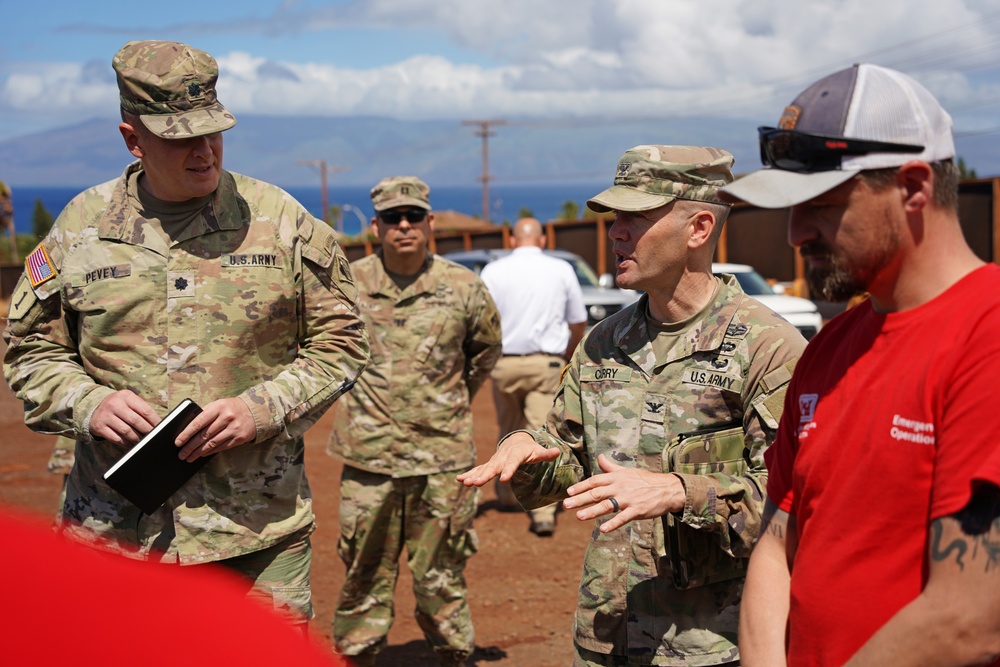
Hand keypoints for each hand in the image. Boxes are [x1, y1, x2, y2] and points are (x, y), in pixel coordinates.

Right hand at [90, 390, 159, 445]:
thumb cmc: (119, 405)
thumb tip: (158, 424)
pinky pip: (116, 438)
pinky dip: (126, 443)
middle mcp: (114, 404)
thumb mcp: (129, 401)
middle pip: (136, 421)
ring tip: (144, 442)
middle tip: (154, 437)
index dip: (155, 421)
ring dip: (137, 439)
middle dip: (147, 431)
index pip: (145, 410)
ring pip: (126, 431)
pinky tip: (132, 445)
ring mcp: (105, 415)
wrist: (95, 407)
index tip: (161, 428)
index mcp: (126, 396)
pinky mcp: (99, 426)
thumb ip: (142, 409)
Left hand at [175, 398, 256, 461]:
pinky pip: (221, 447)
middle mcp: (226, 418)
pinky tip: (202, 454)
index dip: (186, 433)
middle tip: (181, 454)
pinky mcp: (239, 438)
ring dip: (198, 452)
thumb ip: (205, 413)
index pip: (198, 422)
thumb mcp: (218, 405)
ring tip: (189, 457)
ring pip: (212, 443)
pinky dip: (210, 452)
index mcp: (218, 407)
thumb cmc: (231, 408)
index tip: (178, 442)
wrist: (255, 411)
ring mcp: (234, 428)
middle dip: (190, 446)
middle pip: (204, 435)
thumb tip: (187, 428)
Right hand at [457, 431, 559, 486]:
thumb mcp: (539, 452)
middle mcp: (503, 457)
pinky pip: (478, 469)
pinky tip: (460, 480)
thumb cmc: (530, 449)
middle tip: (477, 483)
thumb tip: (558, 452)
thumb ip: (546, 454)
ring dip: (475, 476)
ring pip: (484, 469)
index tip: (504, 480)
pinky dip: (470, 474)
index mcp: (516, 454)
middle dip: (485, 475)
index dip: (509, 470)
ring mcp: (495, 461)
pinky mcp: (490, 465)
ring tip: (466, 483)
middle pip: (494, 467)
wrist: (517, 441)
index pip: (513, 463)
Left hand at [564, 453, 686, 532]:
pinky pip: (623, 518)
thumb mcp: (626, 471)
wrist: (667, 488)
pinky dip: (613, 523)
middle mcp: (619, 487)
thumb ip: (610, 467)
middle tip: (566, 505)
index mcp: (616, 477)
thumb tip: (599, 457)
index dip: (581, 486)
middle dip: (580, 499)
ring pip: (607, 505)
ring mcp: (628, 499)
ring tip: (579, 516)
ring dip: (592, 511)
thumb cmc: (645, 480)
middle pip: (596, 493)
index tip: (569, 492)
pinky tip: (603, 529)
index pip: (594, 481)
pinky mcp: (637, 510)